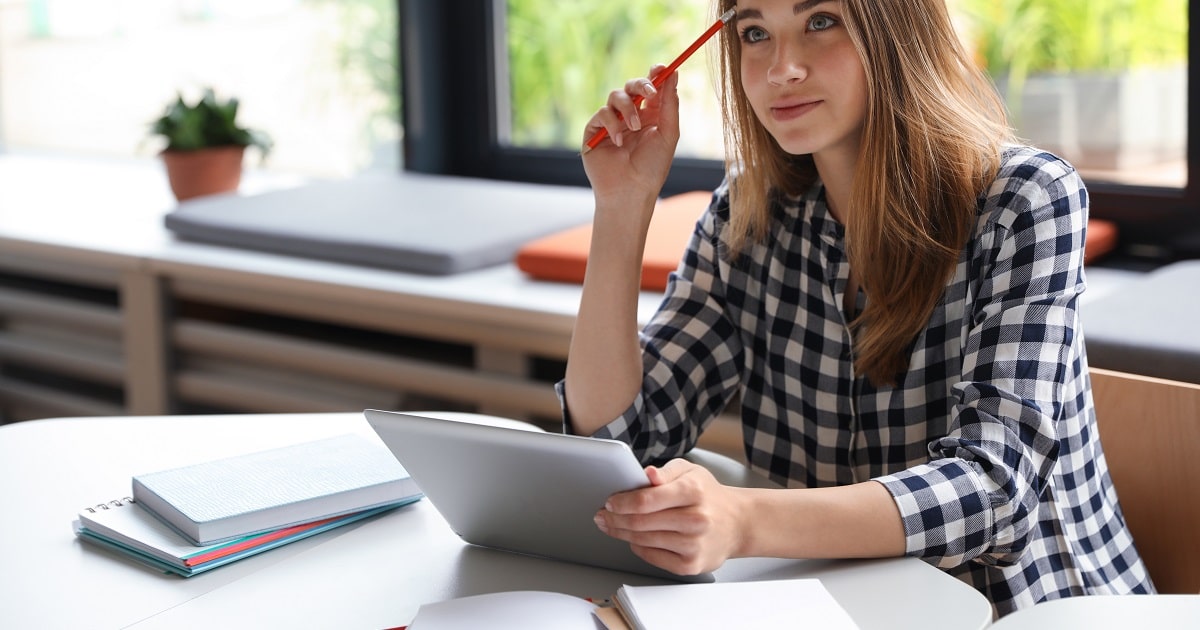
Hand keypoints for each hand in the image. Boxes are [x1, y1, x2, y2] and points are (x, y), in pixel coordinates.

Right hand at [581, 65, 680, 206]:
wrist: (631, 191)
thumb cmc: (652, 168)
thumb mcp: (668, 133)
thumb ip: (669, 104)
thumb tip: (672, 73)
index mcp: (650, 116)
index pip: (651, 88)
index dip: (656, 75)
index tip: (662, 67)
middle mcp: (630, 117)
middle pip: (632, 86)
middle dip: (641, 84)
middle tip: (649, 92)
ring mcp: (611, 123)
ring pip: (616, 96)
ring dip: (628, 109)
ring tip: (634, 128)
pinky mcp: (594, 130)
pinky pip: (602, 113)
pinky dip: (612, 124)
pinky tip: (618, 142)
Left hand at [594, 459, 746, 575]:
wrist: (737, 523)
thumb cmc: (708, 495)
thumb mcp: (690, 471)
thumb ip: (665, 471)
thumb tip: (646, 474)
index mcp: (694, 491)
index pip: (647, 500)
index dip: (622, 502)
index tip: (610, 502)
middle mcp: (696, 519)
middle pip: (640, 522)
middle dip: (615, 519)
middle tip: (602, 515)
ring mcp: (694, 545)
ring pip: (643, 541)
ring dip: (621, 533)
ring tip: (612, 525)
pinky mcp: (691, 565)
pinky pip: (652, 557)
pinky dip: (638, 547)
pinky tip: (634, 539)